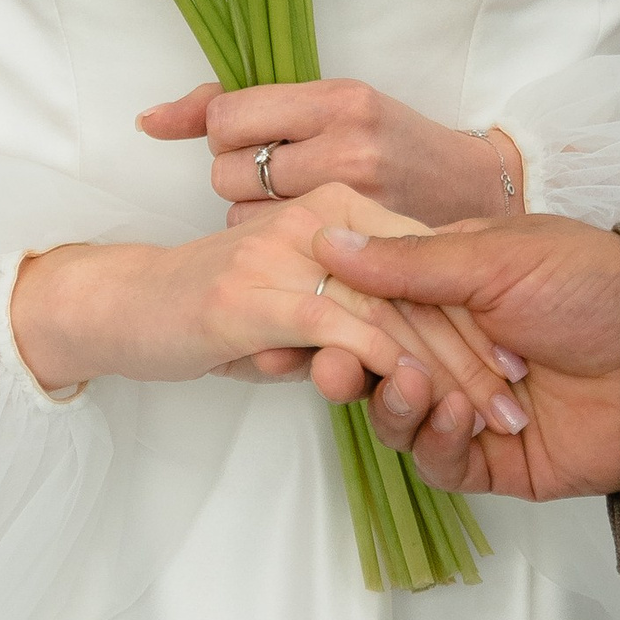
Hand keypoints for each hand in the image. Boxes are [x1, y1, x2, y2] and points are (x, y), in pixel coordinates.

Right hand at [11, 183, 525, 443]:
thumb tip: (417, 320)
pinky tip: (412, 402)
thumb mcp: (295, 294)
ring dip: (438, 376)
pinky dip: (390, 373)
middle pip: (419, 292)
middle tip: (513, 403)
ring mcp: (295, 264)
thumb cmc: (196, 302)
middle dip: (472, 354)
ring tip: (463, 412)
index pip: (425, 265)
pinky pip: (348, 337)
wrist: (106, 306)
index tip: (514, 370)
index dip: (470, 320)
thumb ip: (359, 289)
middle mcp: (325, 226)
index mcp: (343, 207)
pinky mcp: (266, 307)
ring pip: (393, 320)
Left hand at [141, 79, 522, 227]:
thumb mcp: (332, 106)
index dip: (227, 135)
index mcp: (338, 97)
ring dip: (254, 219)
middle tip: (283, 181)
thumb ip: (245, 109)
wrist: (476, 190)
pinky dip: (276, 251)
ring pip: (241, 218)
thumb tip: (148, 119)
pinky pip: (272, 253)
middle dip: (240, 179)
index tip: (256, 142)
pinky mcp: (358, 250)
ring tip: (297, 212)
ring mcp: (353, 202)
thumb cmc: (394, 144)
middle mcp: (345, 144)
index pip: (227, 118)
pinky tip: (306, 242)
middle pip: (226, 171)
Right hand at [315, 215, 619, 502]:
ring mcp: (474, 406)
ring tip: (417, 388)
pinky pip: (441, 463)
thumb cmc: (593, 285)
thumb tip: (329, 238)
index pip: (374, 307)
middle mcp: (457, 349)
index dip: (339, 315)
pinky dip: (437, 442)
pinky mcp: (497, 461)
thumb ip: (409, 262)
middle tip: (337, 369)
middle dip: (352, 369)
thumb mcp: (497, 258)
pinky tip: (457, 417)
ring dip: (397, 405)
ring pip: (401, 419)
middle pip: (377, 368)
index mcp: (453, 291)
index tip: (308, 317)